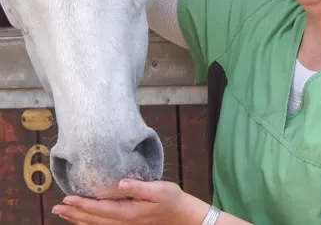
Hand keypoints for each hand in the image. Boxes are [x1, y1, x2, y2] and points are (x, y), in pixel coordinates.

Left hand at [51, 179, 191, 223]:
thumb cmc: (172, 200)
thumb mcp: (160, 190)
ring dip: (78, 219)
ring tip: (63, 214)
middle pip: (94, 219)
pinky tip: (84, 220)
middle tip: (57, 208)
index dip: (83, 204)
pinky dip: (90, 224)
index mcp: (130, 213)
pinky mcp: (128, 224)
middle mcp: (124, 222)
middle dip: (75, 213)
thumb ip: (139, 187)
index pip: (101, 209)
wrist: (182, 216)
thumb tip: (120, 183)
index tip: (67, 199)